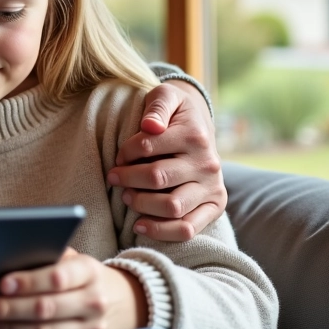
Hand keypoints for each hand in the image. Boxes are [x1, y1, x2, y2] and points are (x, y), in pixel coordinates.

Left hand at [0, 249, 144, 328]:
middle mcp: (95, 302)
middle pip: (46, 308)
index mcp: (90, 272)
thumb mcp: (74, 259)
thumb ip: (47, 257)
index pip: (57, 277)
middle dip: (8, 309)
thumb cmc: (83, 276)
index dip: (28, 282)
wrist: (127, 304)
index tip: (1, 284)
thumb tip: (6, 258)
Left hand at [109, 81, 226, 240]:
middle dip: (128, 179)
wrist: (200, 128)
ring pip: (172, 206)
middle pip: (158, 177)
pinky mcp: (214, 207)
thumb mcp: (166, 96)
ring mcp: (212, 188)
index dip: (125, 152)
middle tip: (114, 178)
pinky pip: (187, 228)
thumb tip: (149, 126)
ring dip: (141, 204)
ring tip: (126, 197)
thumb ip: (157, 106)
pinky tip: (139, 225)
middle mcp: (207, 163)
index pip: (148, 145)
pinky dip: (161, 231)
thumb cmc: (174, 114)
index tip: (118, 156)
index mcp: (195, 135)